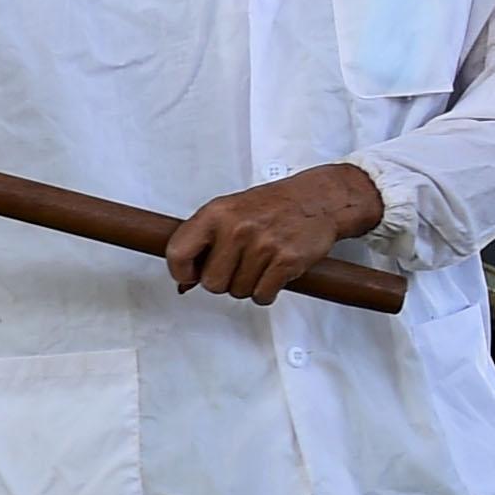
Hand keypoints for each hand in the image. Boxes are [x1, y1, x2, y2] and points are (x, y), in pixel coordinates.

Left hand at [165, 162, 385, 302]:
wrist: (316, 198)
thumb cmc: (271, 205)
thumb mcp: (228, 211)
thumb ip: (204, 241)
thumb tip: (184, 281)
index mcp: (216, 214)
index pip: (178, 253)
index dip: (181, 272)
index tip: (189, 276)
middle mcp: (237, 228)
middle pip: (211, 283)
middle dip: (224, 281)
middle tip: (238, 265)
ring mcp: (262, 245)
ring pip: (238, 292)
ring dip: (248, 285)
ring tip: (259, 263)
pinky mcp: (286, 261)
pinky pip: (262, 296)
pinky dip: (266, 292)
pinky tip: (272, 273)